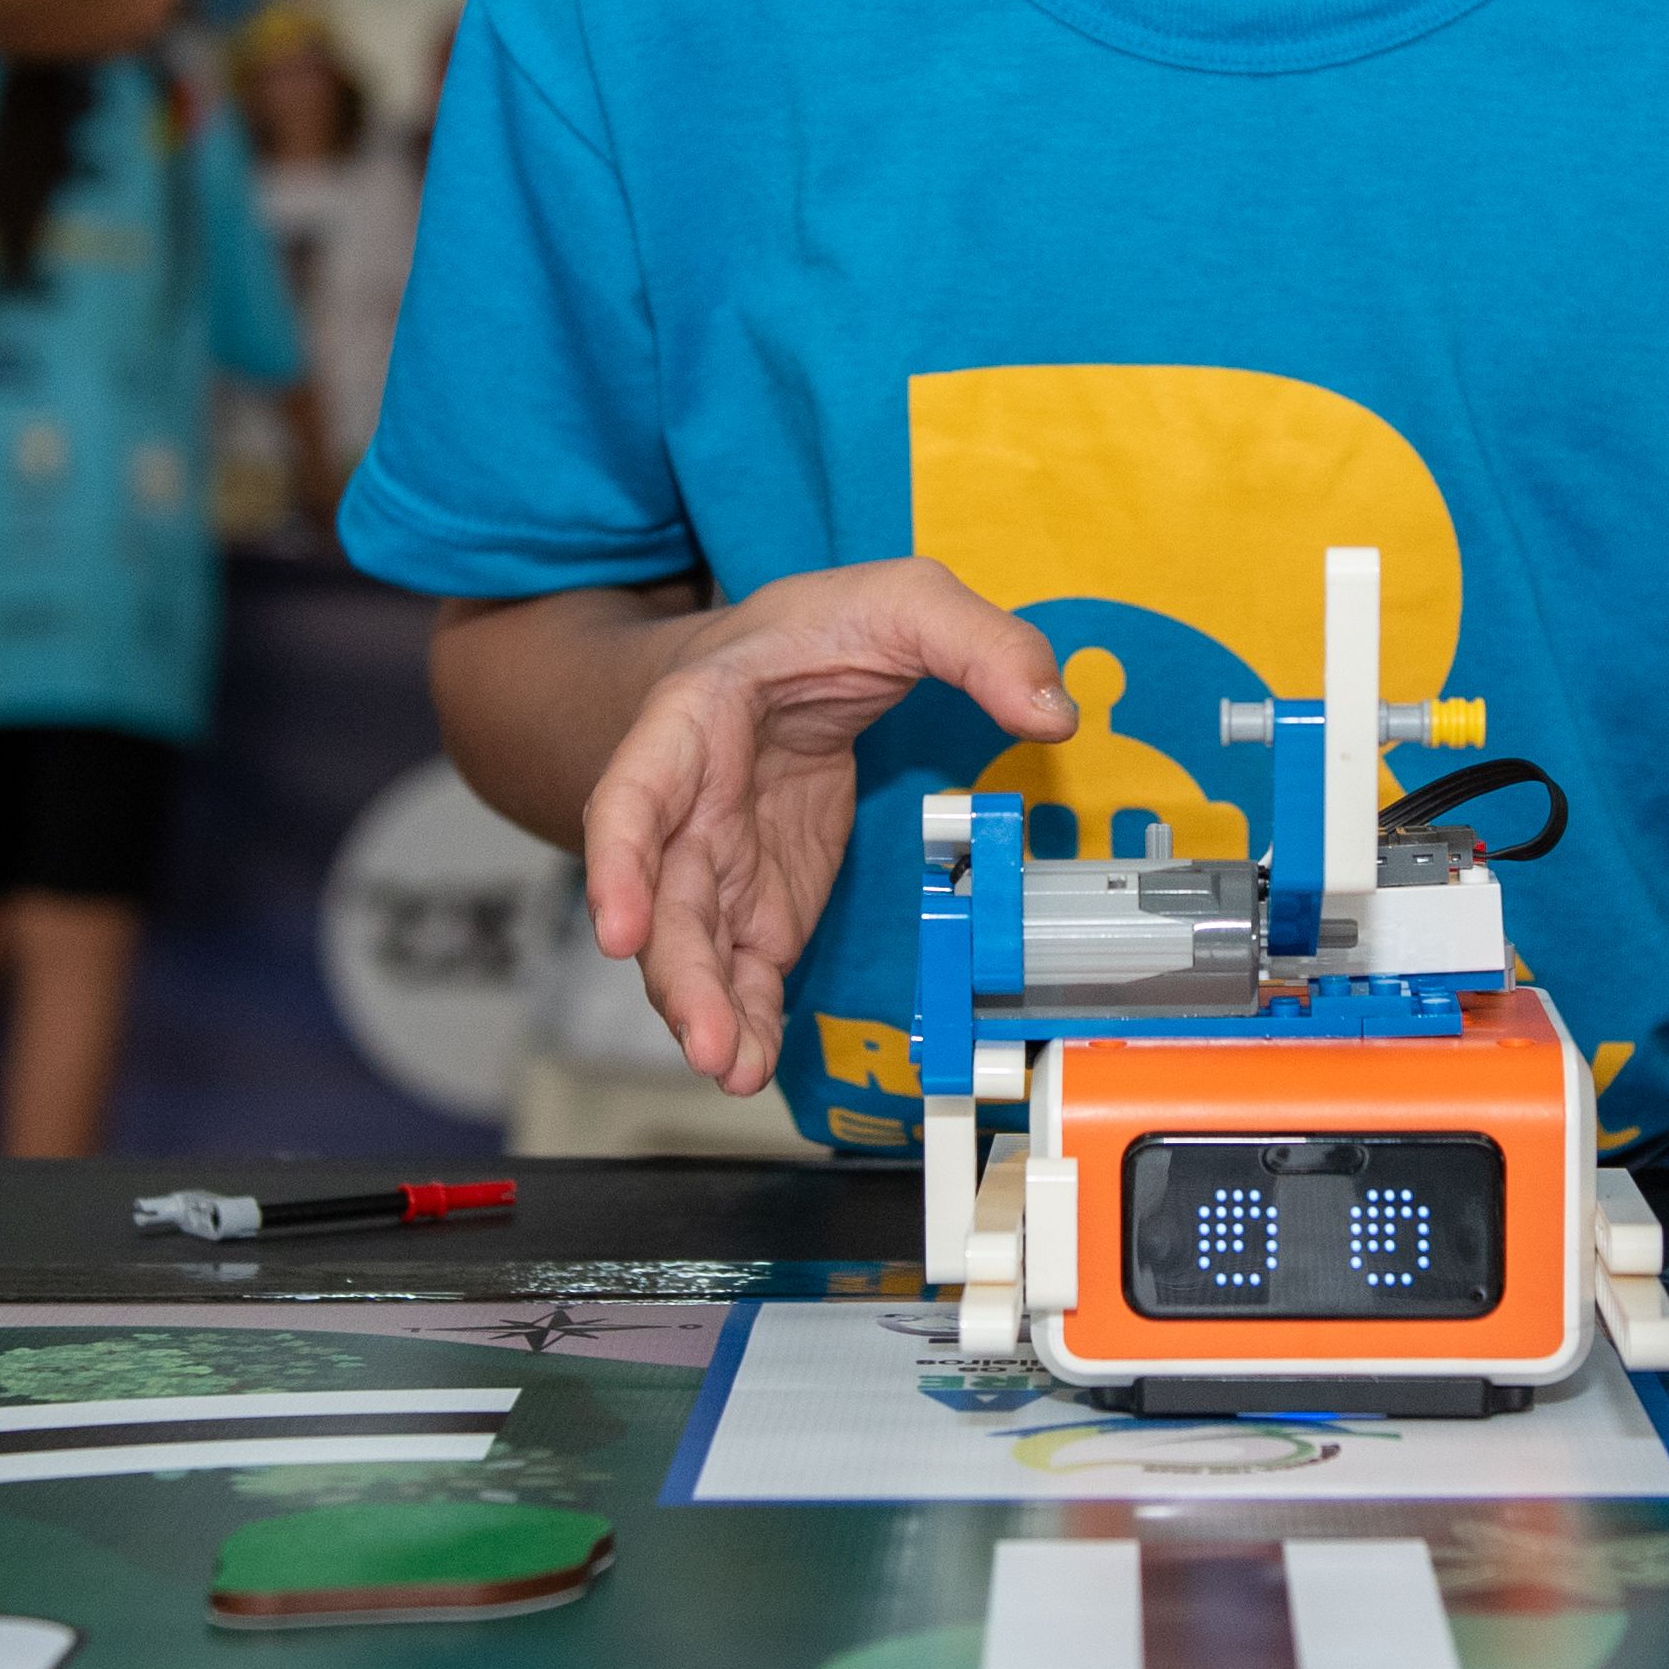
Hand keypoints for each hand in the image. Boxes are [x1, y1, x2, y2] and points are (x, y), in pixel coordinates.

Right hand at [583, 562, 1070, 1093]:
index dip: (619, 863)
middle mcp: (691, 802)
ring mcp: (721, 861)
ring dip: (707, 1011)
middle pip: (665, 896)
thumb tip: (1050, 712)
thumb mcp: (907, 599)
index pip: (635, 792)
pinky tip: (754, 1062)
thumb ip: (980, 644)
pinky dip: (745, 1014)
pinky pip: (742, 967)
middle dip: (678, 974)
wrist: (791, 655)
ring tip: (733, 1069)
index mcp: (697, 720)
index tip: (618, 928)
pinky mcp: (759, 901)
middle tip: (708, 1042)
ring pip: (695, 946)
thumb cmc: (823, 627)